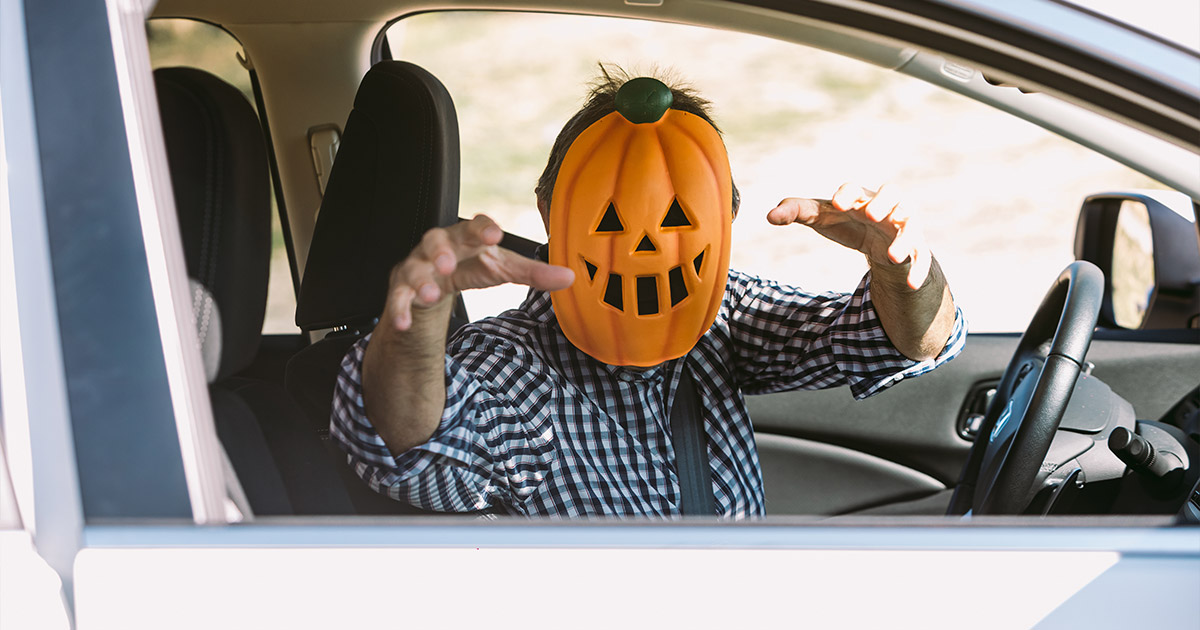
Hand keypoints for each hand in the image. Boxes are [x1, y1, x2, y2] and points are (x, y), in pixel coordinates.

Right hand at [383, 214, 573, 330]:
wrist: (435, 286)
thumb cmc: (470, 268)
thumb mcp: (501, 270)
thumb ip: (532, 273)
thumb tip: (569, 277)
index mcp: (466, 238)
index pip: (474, 226)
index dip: (482, 228)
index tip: (494, 235)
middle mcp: (438, 248)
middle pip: (435, 241)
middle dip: (440, 251)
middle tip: (448, 263)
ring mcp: (417, 267)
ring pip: (413, 270)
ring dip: (420, 282)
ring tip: (430, 295)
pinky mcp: (401, 289)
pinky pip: (397, 298)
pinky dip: (399, 309)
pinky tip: (403, 322)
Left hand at [766, 183, 930, 289]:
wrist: (877, 239)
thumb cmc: (846, 220)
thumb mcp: (821, 216)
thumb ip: (796, 211)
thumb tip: (769, 216)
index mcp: (860, 197)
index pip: (855, 189)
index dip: (847, 193)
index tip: (837, 203)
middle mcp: (886, 207)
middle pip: (892, 195)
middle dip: (883, 203)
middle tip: (870, 214)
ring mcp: (902, 227)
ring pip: (910, 227)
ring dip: (903, 240)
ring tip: (891, 256)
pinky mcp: (914, 249)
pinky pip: (921, 257)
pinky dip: (918, 270)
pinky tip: (911, 285)